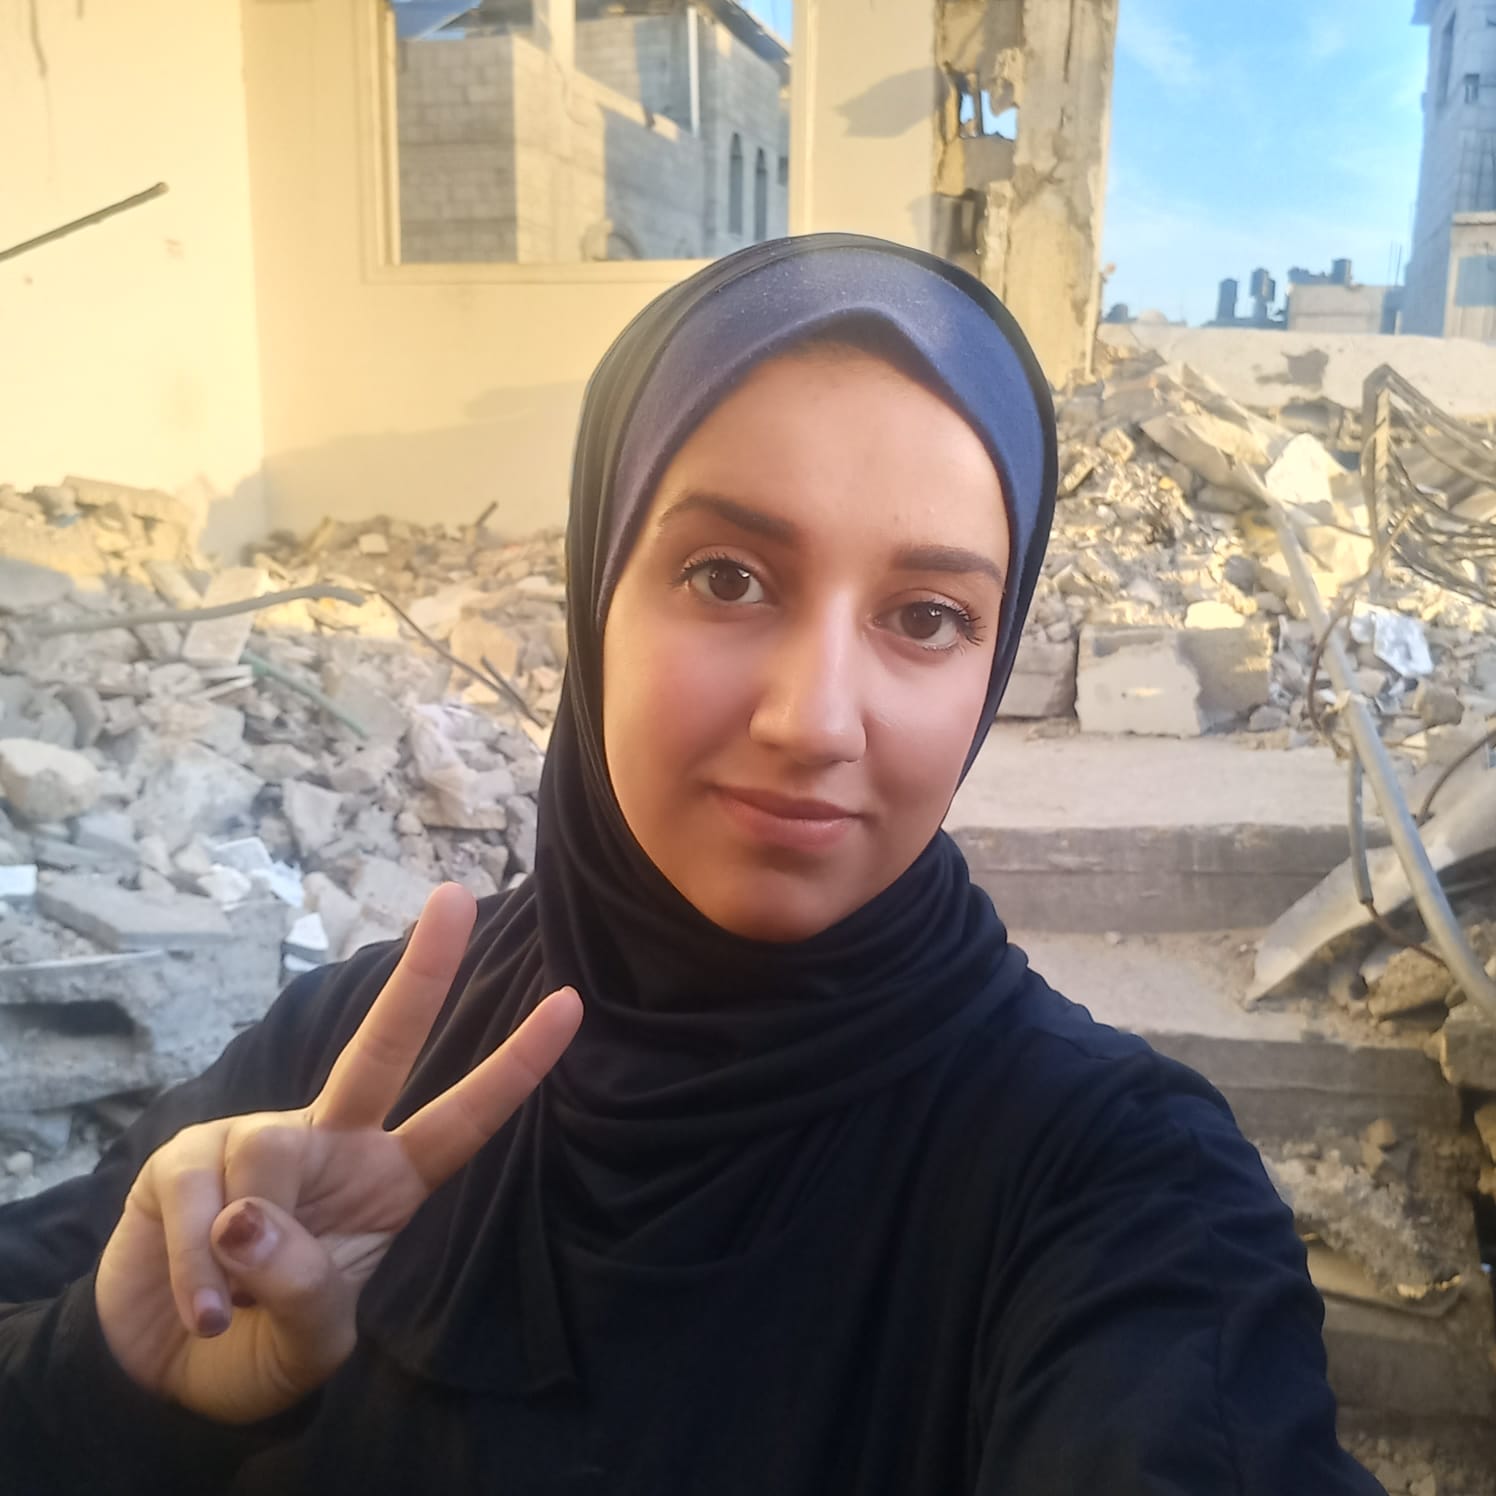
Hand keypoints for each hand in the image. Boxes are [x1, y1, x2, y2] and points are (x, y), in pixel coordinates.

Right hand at [94, 883, 581, 1424]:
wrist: (166, 1380)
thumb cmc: (264, 1347)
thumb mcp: (314, 1340)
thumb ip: (306, 1288)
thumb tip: (246, 1218)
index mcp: (390, 1181)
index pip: (464, 1120)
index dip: (515, 1067)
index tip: (572, 1005)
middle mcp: (335, 1143)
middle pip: (384, 1046)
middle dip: (422, 973)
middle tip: (454, 898)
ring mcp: (259, 1142)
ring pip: (268, 1149)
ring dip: (249, 1241)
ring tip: (232, 1305)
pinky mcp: (184, 1158)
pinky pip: (197, 1195)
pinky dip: (196, 1265)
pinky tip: (203, 1308)